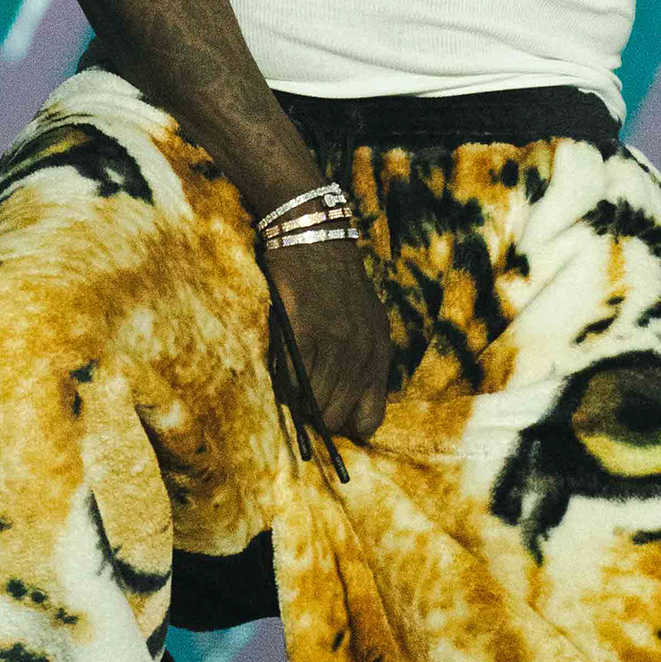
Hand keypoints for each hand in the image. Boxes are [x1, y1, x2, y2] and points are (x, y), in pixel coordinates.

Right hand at [262, 234, 391, 450]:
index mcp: (379, 355)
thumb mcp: (370, 322)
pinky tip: (281, 363)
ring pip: (310, 404)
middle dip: (313, 412)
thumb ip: (366, 361)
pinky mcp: (304, 332)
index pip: (370, 419)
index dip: (346, 423)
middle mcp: (361, 355)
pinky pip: (289, 379)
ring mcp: (334, 345)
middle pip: (333, 417)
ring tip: (290, 376)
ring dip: (295, 397)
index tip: (329, 411)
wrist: (318, 238)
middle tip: (301, 393)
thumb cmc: (340, 283)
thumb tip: (350, 405)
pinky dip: (281, 379)